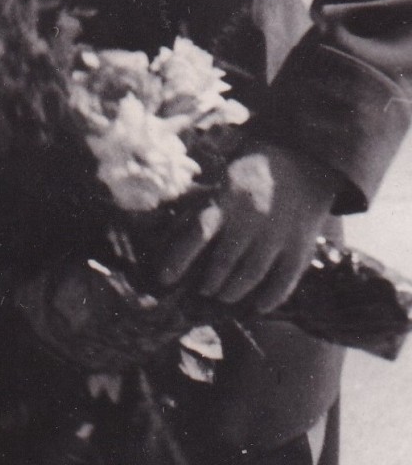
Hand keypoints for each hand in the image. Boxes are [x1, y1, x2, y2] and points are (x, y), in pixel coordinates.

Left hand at [156, 143, 338, 312]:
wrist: (302, 163)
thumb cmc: (251, 174)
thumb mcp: (223, 179)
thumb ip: (203, 203)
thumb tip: (172, 224)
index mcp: (227, 200)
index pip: (197, 234)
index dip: (179, 259)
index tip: (165, 278)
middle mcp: (250, 221)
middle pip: (223, 262)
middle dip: (209, 282)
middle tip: (203, 289)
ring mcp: (277, 236)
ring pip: (250, 276)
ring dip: (233, 291)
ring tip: (224, 296)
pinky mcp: (299, 248)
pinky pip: (283, 282)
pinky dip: (269, 298)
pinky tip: (258, 306)